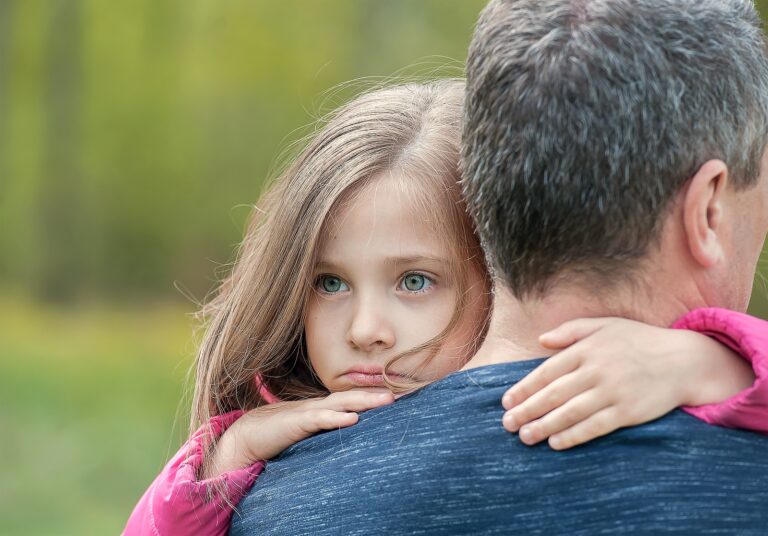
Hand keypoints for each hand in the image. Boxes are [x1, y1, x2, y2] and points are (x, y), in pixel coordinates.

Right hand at [204, 389, 393, 477]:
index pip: (352, 399)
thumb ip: (324, 428)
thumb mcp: (306, 431)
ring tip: (387, 400)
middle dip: (376, 394)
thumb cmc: (277, 434)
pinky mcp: (297, 422)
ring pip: (342, 403)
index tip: (397, 396)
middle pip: (352, 397)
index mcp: (321, 408)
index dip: (373, 396)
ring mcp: (308, 412)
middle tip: (401, 393)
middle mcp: (318, 406)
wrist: (246, 437)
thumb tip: (346, 431)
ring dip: (365, 401)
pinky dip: (337, 418)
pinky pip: (320, 419)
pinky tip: (352, 420)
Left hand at [500, 317, 751, 449]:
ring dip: (544, 426)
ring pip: (570, 412)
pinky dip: (573, 435)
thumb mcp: (605, 326)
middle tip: (507, 424)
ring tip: (525, 436)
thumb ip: (571, 330)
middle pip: (553, 394)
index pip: (547, 371)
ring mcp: (612, 391)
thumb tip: (541, 340)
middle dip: (527, 410)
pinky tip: (556, 443)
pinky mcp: (628, 411)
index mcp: (587, 349)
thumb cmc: (639, 341)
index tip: (506, 402)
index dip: (524, 388)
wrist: (683, 360)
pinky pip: (594, 426)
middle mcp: (596, 370)